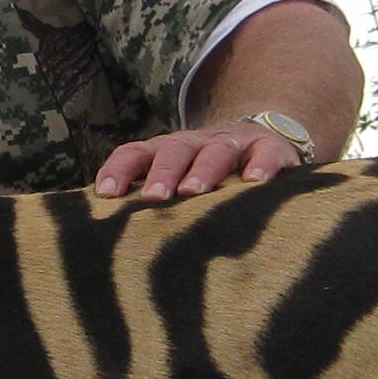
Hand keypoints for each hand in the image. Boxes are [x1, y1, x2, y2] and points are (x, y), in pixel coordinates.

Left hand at [92, 120, 301, 201]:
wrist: (263, 139)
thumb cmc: (209, 176)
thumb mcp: (179, 182)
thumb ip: (151, 203)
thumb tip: (108, 239)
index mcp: (167, 151)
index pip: (137, 153)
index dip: (120, 170)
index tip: (106, 193)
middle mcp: (197, 143)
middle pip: (175, 150)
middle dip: (162, 173)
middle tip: (153, 197)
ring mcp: (234, 143)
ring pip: (216, 151)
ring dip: (203, 170)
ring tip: (193, 191)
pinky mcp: (271, 148)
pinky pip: (266, 154)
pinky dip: (261, 166)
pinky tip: (255, 182)